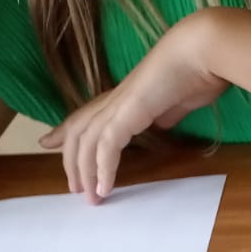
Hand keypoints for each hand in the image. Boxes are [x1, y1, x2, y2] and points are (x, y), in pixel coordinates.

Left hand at [41, 11, 227, 201]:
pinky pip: (107, 146)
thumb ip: (166, 113)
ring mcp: (119, 105)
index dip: (65, 130)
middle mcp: (115, 100)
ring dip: (85, 172)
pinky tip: (104, 187)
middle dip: (71, 161)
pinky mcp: (127, 113)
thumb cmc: (198, 72)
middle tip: (73, 187)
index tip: (49, 143)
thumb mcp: (179, 101)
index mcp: (126, 97)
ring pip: (86, 141)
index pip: (85, 115)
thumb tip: (162, 122)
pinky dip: (103, 169)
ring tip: (91, 197)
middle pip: (78, 131)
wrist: (201, 54)